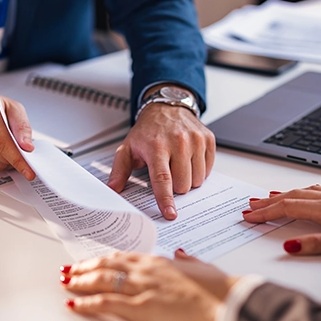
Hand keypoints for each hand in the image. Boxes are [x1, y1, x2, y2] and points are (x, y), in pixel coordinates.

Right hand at [0, 84, 35, 179]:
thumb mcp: (12, 107)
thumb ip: (22, 126)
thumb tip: (27, 146)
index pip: (3, 144)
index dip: (18, 159)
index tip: (29, 170)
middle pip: (1, 156)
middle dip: (16, 158)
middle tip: (24, 151)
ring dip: (7, 160)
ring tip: (8, 145)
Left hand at [60, 250, 237, 320]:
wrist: (227, 303)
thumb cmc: (219, 289)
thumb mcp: (202, 267)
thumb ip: (188, 261)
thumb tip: (181, 255)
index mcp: (160, 262)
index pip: (122, 258)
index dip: (103, 260)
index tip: (90, 262)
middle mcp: (146, 271)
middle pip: (107, 266)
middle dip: (84, 269)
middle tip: (68, 271)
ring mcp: (143, 288)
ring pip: (102, 281)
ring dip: (80, 282)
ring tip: (66, 284)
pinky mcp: (143, 307)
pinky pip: (108, 304)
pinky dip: (88, 303)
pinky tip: (75, 304)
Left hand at [107, 87, 215, 220]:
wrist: (167, 107)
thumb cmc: (147, 131)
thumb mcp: (128, 148)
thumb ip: (119, 170)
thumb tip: (112, 189)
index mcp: (156, 146)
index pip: (162, 179)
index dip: (166, 199)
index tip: (170, 213)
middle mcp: (178, 142)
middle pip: (183, 184)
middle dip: (175, 187)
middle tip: (168, 174)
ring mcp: (195, 140)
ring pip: (197, 180)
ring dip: (188, 179)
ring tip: (178, 165)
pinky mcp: (208, 139)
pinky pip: (208, 169)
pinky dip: (199, 170)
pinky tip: (189, 159)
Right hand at [244, 185, 320, 254]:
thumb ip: (318, 245)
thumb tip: (289, 246)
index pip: (289, 208)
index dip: (267, 212)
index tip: (249, 216)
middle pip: (293, 196)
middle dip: (269, 202)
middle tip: (249, 206)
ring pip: (305, 191)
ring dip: (284, 195)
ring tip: (267, 198)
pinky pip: (319, 189)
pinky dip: (303, 192)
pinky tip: (305, 193)